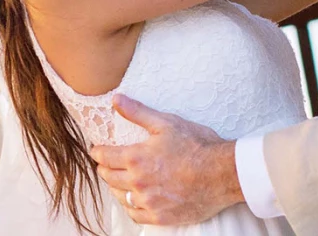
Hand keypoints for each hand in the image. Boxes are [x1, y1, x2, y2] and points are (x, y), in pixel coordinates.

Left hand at [90, 94, 243, 225]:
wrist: (220, 173)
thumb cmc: (196, 145)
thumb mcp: (167, 123)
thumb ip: (138, 112)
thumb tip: (117, 100)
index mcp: (136, 158)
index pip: (105, 156)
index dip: (98, 152)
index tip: (97, 150)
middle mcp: (137, 183)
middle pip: (109, 177)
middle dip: (104, 168)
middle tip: (105, 163)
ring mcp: (147, 202)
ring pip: (119, 197)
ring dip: (116, 186)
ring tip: (118, 180)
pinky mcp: (159, 216)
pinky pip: (135, 214)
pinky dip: (130, 205)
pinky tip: (134, 199)